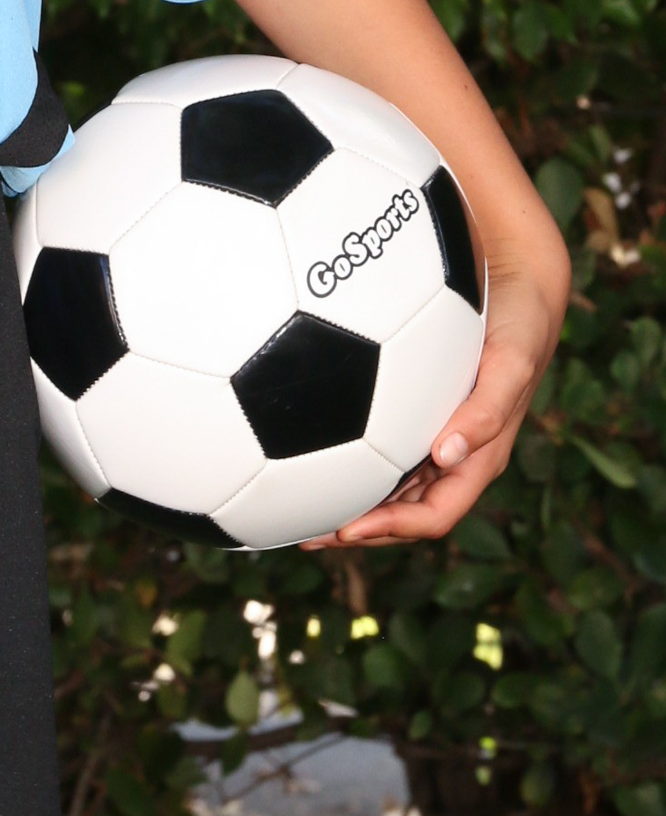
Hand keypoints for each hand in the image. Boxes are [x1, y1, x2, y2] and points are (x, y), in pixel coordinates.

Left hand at [301, 241, 568, 547]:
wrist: (515, 282)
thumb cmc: (519, 324)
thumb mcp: (511, 363)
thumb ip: (487, 408)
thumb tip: (448, 452)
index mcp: (479, 458)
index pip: (435, 515)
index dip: (394, 530)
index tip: (349, 532)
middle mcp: (453, 454)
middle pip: (402, 511)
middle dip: (359, 528)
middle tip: (305, 533)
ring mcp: (431, 433)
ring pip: (387, 485)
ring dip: (348, 501)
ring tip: (296, 507)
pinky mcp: (414, 406)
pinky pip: (379, 444)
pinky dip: (347, 457)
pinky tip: (307, 446)